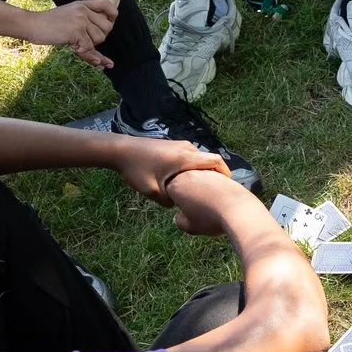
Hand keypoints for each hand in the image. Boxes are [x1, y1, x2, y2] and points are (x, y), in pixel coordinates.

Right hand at [22, 0, 115, 68]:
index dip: (112, 15)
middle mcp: (84, 10)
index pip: (107, 5)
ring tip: (76, 45)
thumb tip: (97, 39)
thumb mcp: (67, 15)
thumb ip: (81, 20)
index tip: (109, 23)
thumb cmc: (46, 23)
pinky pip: (89, 46)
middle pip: (106, 27)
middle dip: (98, 38)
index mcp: (82, 4)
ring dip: (90, 46)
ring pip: (99, 38)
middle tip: (85, 42)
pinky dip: (83, 52)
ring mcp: (81, 20)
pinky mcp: (76, 31)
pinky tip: (73, 48)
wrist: (31, 24)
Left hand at [113, 138, 228, 204]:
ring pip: (198, 159)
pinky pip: (190, 157)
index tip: (230, 187)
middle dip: (215, 175)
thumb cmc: (136, 169)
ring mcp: (179, 145)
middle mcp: (186, 148)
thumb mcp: (152, 191)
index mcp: (185, 158)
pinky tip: (187, 181)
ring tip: (203, 189)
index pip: (215, 161)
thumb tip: (178, 206)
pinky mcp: (172, 146)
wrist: (120, 150)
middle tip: (217, 192)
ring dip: (202, 172)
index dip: (226, 173)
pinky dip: (193, 168)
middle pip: (209, 160)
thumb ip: (169, 201)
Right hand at [163, 165, 249, 236]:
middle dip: (187, 190)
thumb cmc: (210, 219)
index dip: (175, 199)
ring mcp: (206, 171)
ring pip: (198, 178)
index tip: (183, 208)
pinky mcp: (220, 172)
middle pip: (183, 180)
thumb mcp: (190, 226)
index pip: (169, 189)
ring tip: (209, 203)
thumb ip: (180, 221)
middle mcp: (189, 174)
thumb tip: (178, 218)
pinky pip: (212, 178)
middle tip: (196, 205)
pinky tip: (220, 198)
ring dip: (201, 187)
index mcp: (176, 185)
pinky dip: (213, 186)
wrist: (238, 210)